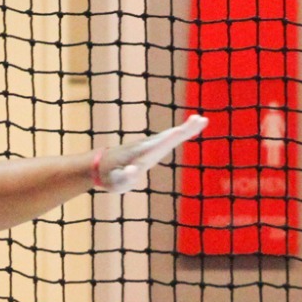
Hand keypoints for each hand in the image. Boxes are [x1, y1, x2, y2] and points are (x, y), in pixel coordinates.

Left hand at [94, 114, 208, 194]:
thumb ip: (124, 177)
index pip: (157, 146)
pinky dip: (181, 132)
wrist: (100, 165)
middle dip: (184, 129)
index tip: (180, 131)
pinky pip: (169, 138)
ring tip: (201, 120)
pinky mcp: (152, 147)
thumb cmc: (109, 177)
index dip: (169, 139)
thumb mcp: (115, 182)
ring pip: (170, 135)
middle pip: (168, 136)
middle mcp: (147, 146)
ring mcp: (150, 145)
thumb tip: (132, 171)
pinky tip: (190, 128)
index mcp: (141, 155)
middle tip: (201, 120)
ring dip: (186, 128)